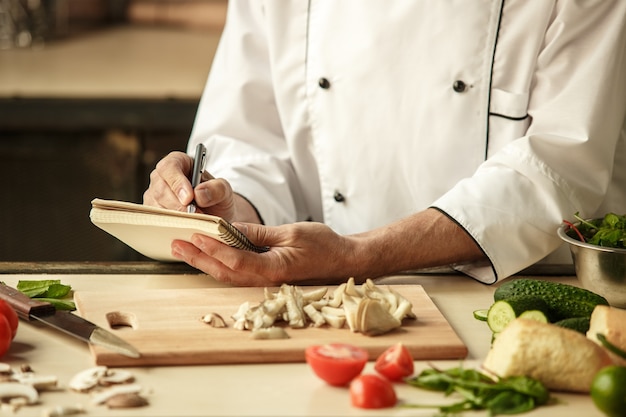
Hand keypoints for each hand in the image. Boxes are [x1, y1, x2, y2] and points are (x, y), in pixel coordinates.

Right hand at [143, 151, 237, 220]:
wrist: (215, 214)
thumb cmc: (217, 196)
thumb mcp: (224, 189)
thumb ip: (217, 188)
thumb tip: (199, 194)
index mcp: (177, 163)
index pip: (169, 167)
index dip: (177, 182)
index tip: (189, 198)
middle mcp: (161, 178)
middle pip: (160, 190)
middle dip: (178, 205)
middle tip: (195, 215)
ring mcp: (154, 196)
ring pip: (157, 207)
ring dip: (176, 217)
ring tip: (194, 222)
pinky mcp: (154, 213)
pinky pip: (156, 221)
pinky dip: (171, 226)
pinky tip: (185, 228)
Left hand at [170, 222, 360, 285]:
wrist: (343, 261)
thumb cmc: (324, 245)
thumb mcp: (291, 232)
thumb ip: (260, 234)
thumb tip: (232, 229)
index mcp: (274, 269)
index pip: (236, 260)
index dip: (213, 248)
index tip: (195, 235)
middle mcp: (266, 280)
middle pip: (225, 271)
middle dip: (198, 257)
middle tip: (176, 244)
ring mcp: (265, 282)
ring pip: (228, 275)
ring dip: (204, 262)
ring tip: (183, 249)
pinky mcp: (266, 279)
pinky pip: (238, 274)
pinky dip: (219, 264)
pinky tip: (207, 256)